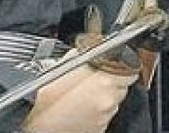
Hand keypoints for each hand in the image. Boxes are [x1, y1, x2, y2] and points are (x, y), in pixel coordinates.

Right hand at [22, 56, 136, 132]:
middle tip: (93, 75)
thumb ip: (84, 53)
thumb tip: (93, 44)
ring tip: (82, 91)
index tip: (114, 61)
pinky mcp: (100, 128)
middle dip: (110, 77)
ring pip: (113, 98)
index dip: (122, 62)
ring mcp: (106, 116)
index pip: (130, 68)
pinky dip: (96, 107)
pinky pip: (104, 112)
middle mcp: (110, 100)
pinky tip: (80, 105)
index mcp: (105, 82)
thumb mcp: (63, 65)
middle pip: (122, 83)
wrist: (37, 127)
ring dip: (103, 92)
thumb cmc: (46, 100)